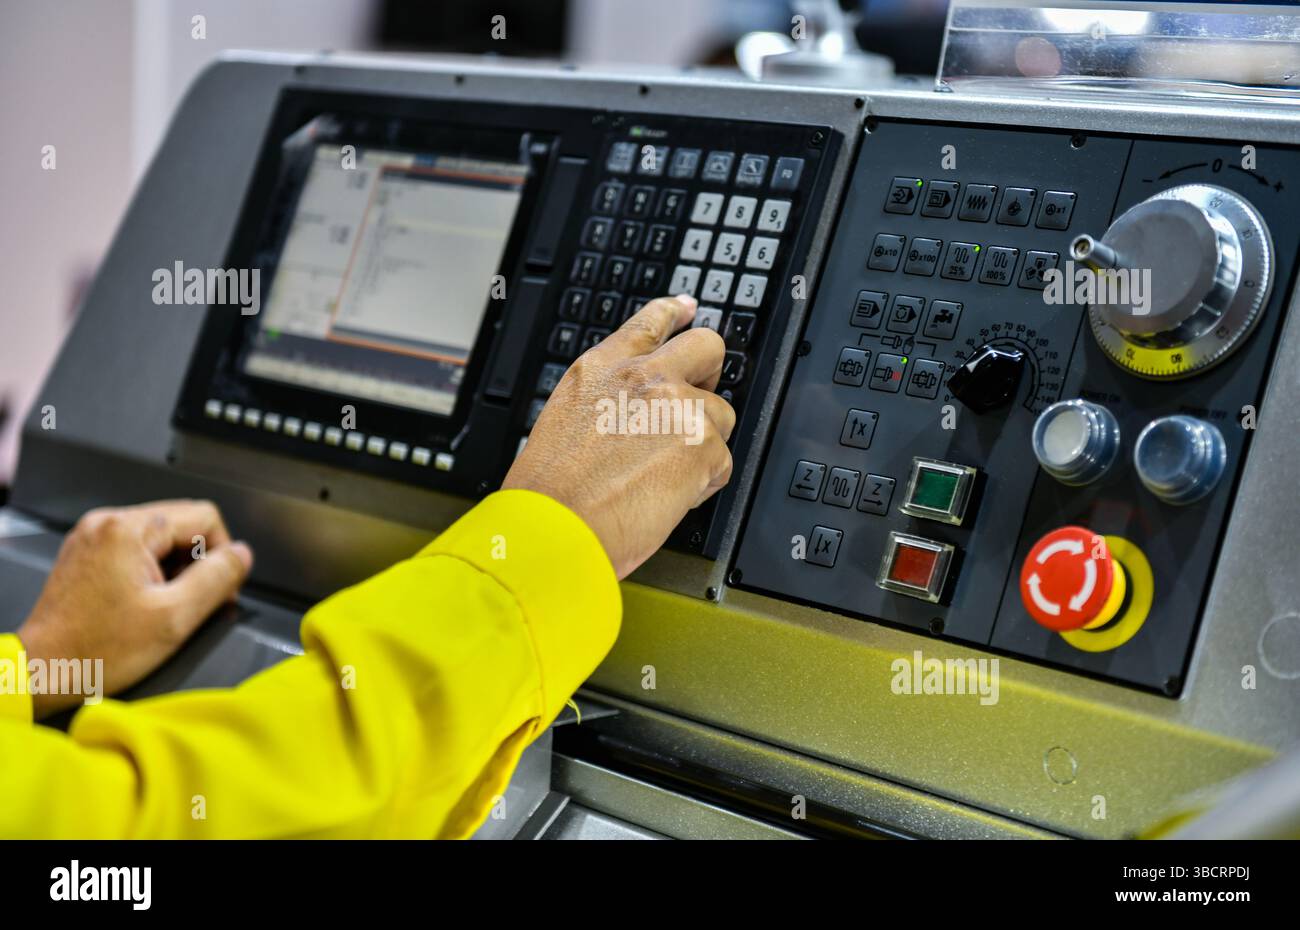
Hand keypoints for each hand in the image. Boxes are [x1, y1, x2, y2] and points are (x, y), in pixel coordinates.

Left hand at [17, 500, 252, 717]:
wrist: (40, 672)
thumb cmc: (97, 651)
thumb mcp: (175, 618)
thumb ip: (217, 579)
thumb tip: (242, 555)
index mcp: (128, 530)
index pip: (204, 517)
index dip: (222, 554)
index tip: (215, 590)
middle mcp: (106, 523)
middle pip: (181, 523)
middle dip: (196, 562)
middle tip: (191, 602)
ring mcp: (92, 536)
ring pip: (160, 537)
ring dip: (174, 568)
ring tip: (164, 605)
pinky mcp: (86, 553)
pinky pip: (135, 548)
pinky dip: (150, 571)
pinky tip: (144, 601)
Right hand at [503, 295, 734, 577]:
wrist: (557, 527)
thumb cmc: (551, 491)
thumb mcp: (566, 420)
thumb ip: (606, 401)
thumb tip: (629, 412)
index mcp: (603, 369)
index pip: (649, 324)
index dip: (675, 314)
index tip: (687, 309)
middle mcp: (644, 378)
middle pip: (707, 347)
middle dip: (710, 371)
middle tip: (699, 399)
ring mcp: (678, 407)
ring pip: (720, 415)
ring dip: (702, 445)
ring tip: (663, 476)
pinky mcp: (703, 445)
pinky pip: (722, 463)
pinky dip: (703, 485)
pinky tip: (668, 497)